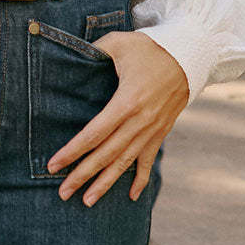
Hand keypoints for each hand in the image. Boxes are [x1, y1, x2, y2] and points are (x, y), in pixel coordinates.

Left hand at [46, 31, 188, 204]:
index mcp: (127, 102)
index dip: (73, 151)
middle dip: (83, 175)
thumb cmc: (150, 48)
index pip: (94, 134)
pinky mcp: (160, 132)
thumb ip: (94, 50)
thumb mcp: (119, 43)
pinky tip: (130, 197)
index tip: (54, 165)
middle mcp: (139, 122)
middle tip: (63, 192)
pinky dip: (141, 180)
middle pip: (106, 155)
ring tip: (87, 202)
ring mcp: (152, 130)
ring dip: (105, 183)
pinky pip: (148, 160)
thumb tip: (71, 55)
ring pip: (125, 162)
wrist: (190, 55)